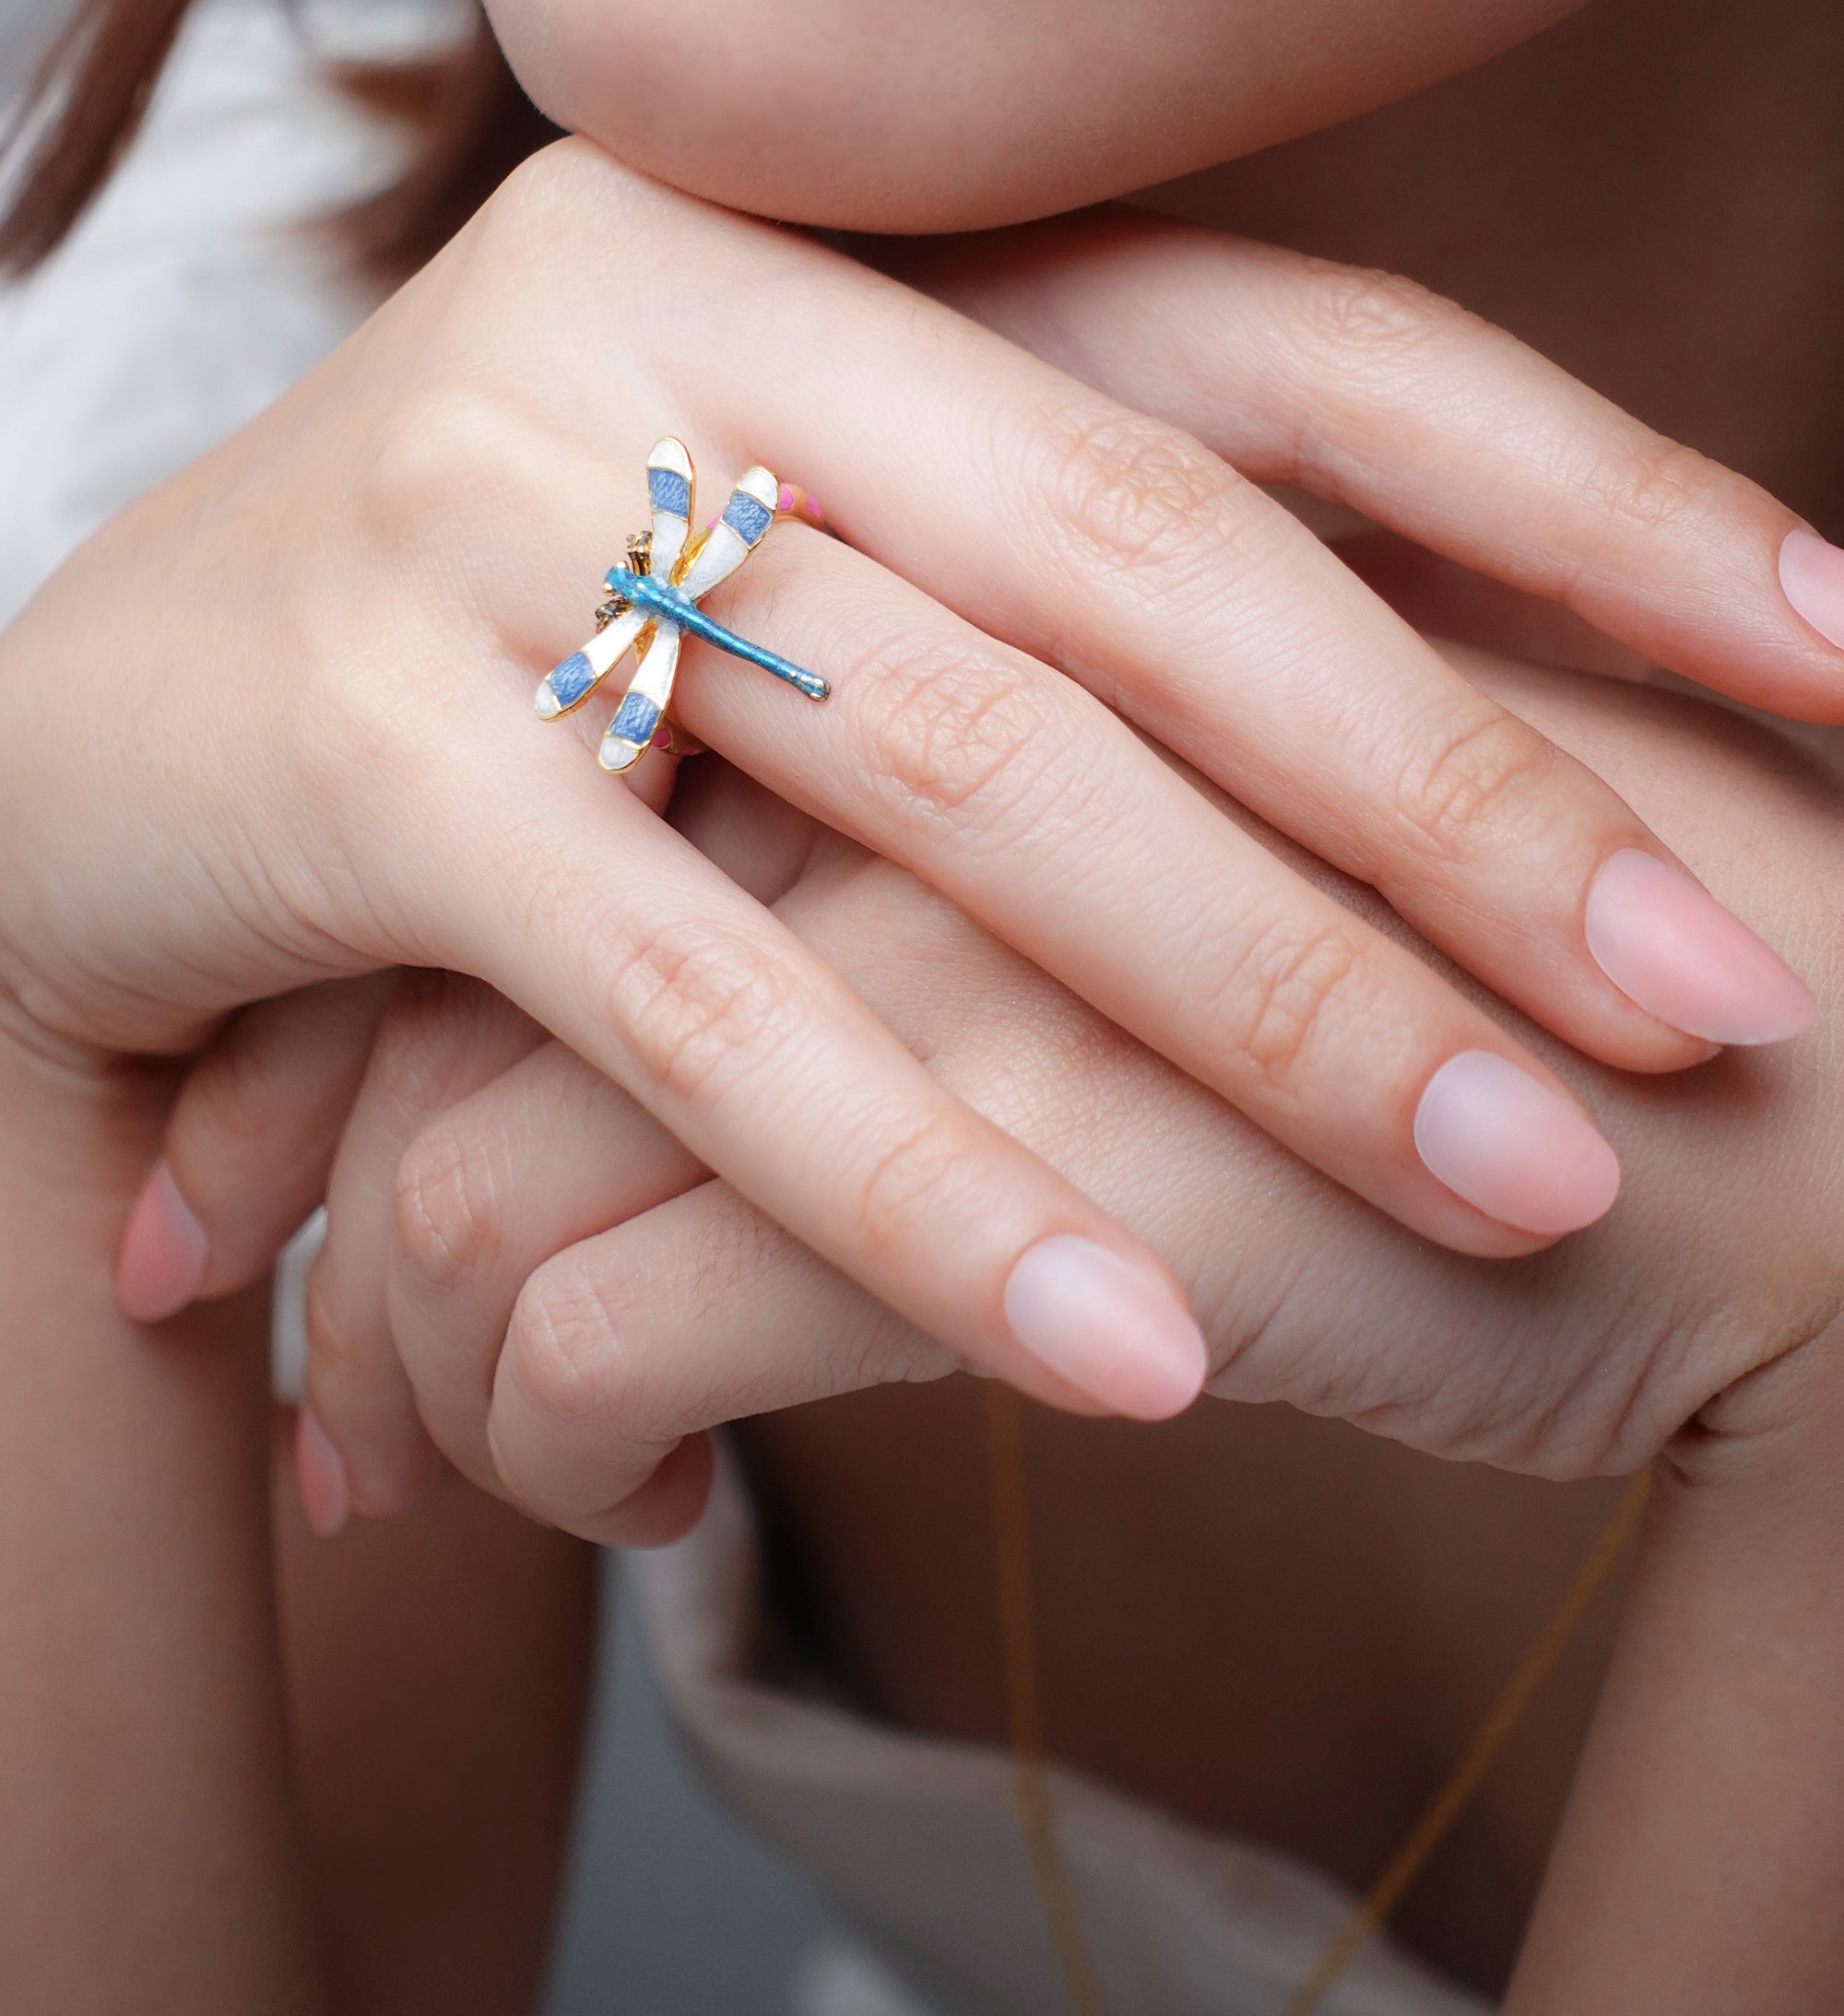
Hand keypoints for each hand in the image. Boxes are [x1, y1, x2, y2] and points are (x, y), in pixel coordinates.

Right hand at [20, 155, 1841, 1411]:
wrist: (85, 750)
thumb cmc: (512, 658)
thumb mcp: (787, 553)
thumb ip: (1050, 581)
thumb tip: (1455, 728)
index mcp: (838, 252)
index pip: (1273, 345)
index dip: (1578, 484)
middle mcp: (684, 319)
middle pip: (1156, 566)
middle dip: (1471, 793)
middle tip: (1734, 991)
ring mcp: (504, 504)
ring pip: (963, 774)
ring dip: (1264, 1004)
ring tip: (1523, 1190)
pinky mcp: (359, 748)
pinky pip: (700, 993)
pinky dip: (927, 1177)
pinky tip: (1129, 1347)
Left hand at [286, 663, 1843, 2010]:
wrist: (1794, 1100)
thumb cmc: (1472, 982)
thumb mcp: (1138, 865)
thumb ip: (922, 871)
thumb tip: (705, 954)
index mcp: (884, 647)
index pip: (509, 810)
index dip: (364, 1008)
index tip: (310, 1159)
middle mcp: (857, 761)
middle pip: (439, 982)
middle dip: (324, 1189)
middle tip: (312, 1347)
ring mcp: (905, 950)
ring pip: (464, 1183)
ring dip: (416, 1365)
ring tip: (422, 1460)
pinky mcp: (974, 1167)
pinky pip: (601, 1330)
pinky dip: (552, 1444)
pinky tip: (632, 1507)